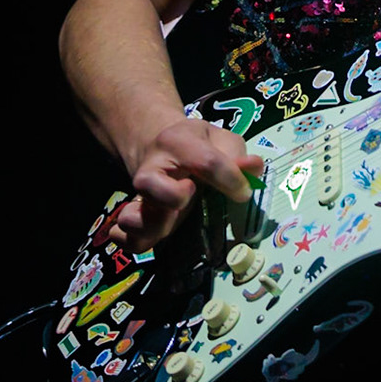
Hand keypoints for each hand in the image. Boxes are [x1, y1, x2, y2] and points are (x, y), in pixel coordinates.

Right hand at [109, 115, 265, 252]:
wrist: (160, 146)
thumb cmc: (197, 145)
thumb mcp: (219, 139)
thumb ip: (236, 154)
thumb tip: (253, 168)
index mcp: (177, 141)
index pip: (206, 162)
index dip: (232, 179)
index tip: (244, 192)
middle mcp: (151, 169)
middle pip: (149, 184)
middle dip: (174, 196)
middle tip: (193, 193)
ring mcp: (142, 198)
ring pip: (132, 217)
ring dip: (154, 224)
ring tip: (172, 219)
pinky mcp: (139, 220)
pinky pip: (127, 238)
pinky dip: (134, 242)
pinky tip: (154, 238)